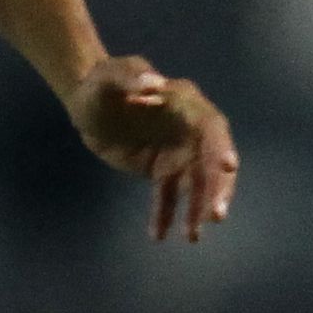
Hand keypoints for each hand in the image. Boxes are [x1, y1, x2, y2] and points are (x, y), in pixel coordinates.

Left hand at [65, 54, 239, 243]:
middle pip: (211, 162)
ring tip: (192, 236)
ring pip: (195, 184)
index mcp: (186, 103)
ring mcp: (179, 152)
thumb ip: (130, 76)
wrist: (87, 105)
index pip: (211, 127)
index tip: (226, 167)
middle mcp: (191, 130)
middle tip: (216, 215)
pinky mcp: (162, 170)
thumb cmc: (102, 83)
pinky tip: (160, 236)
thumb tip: (153, 83)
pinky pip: (168, 196)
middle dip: (216, 188)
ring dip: (196, 210)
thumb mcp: (109, 76)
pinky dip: (166, 216)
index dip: (220, 146)